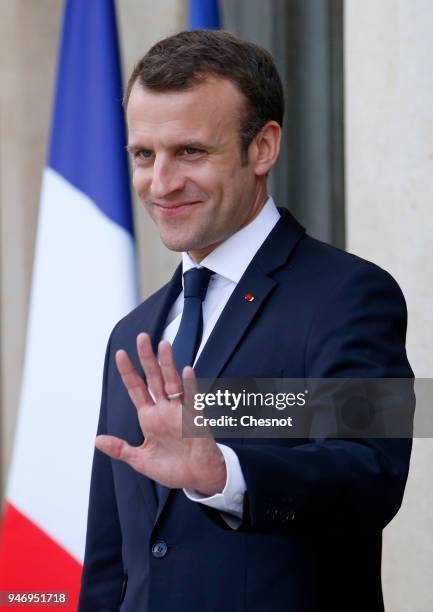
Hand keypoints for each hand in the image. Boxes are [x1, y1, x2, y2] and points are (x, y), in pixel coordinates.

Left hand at [95, 332, 226, 495]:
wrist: (197, 478)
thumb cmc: (172, 468)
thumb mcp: (140, 460)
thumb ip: (121, 449)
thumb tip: (97, 439)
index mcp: (150, 418)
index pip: (136, 389)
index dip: (128, 372)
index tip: (120, 354)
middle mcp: (164, 410)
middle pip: (154, 378)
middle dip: (147, 359)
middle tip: (142, 337)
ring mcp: (180, 412)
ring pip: (172, 383)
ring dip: (168, 364)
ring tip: (163, 346)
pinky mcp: (196, 419)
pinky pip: (193, 399)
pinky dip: (190, 385)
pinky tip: (186, 370)